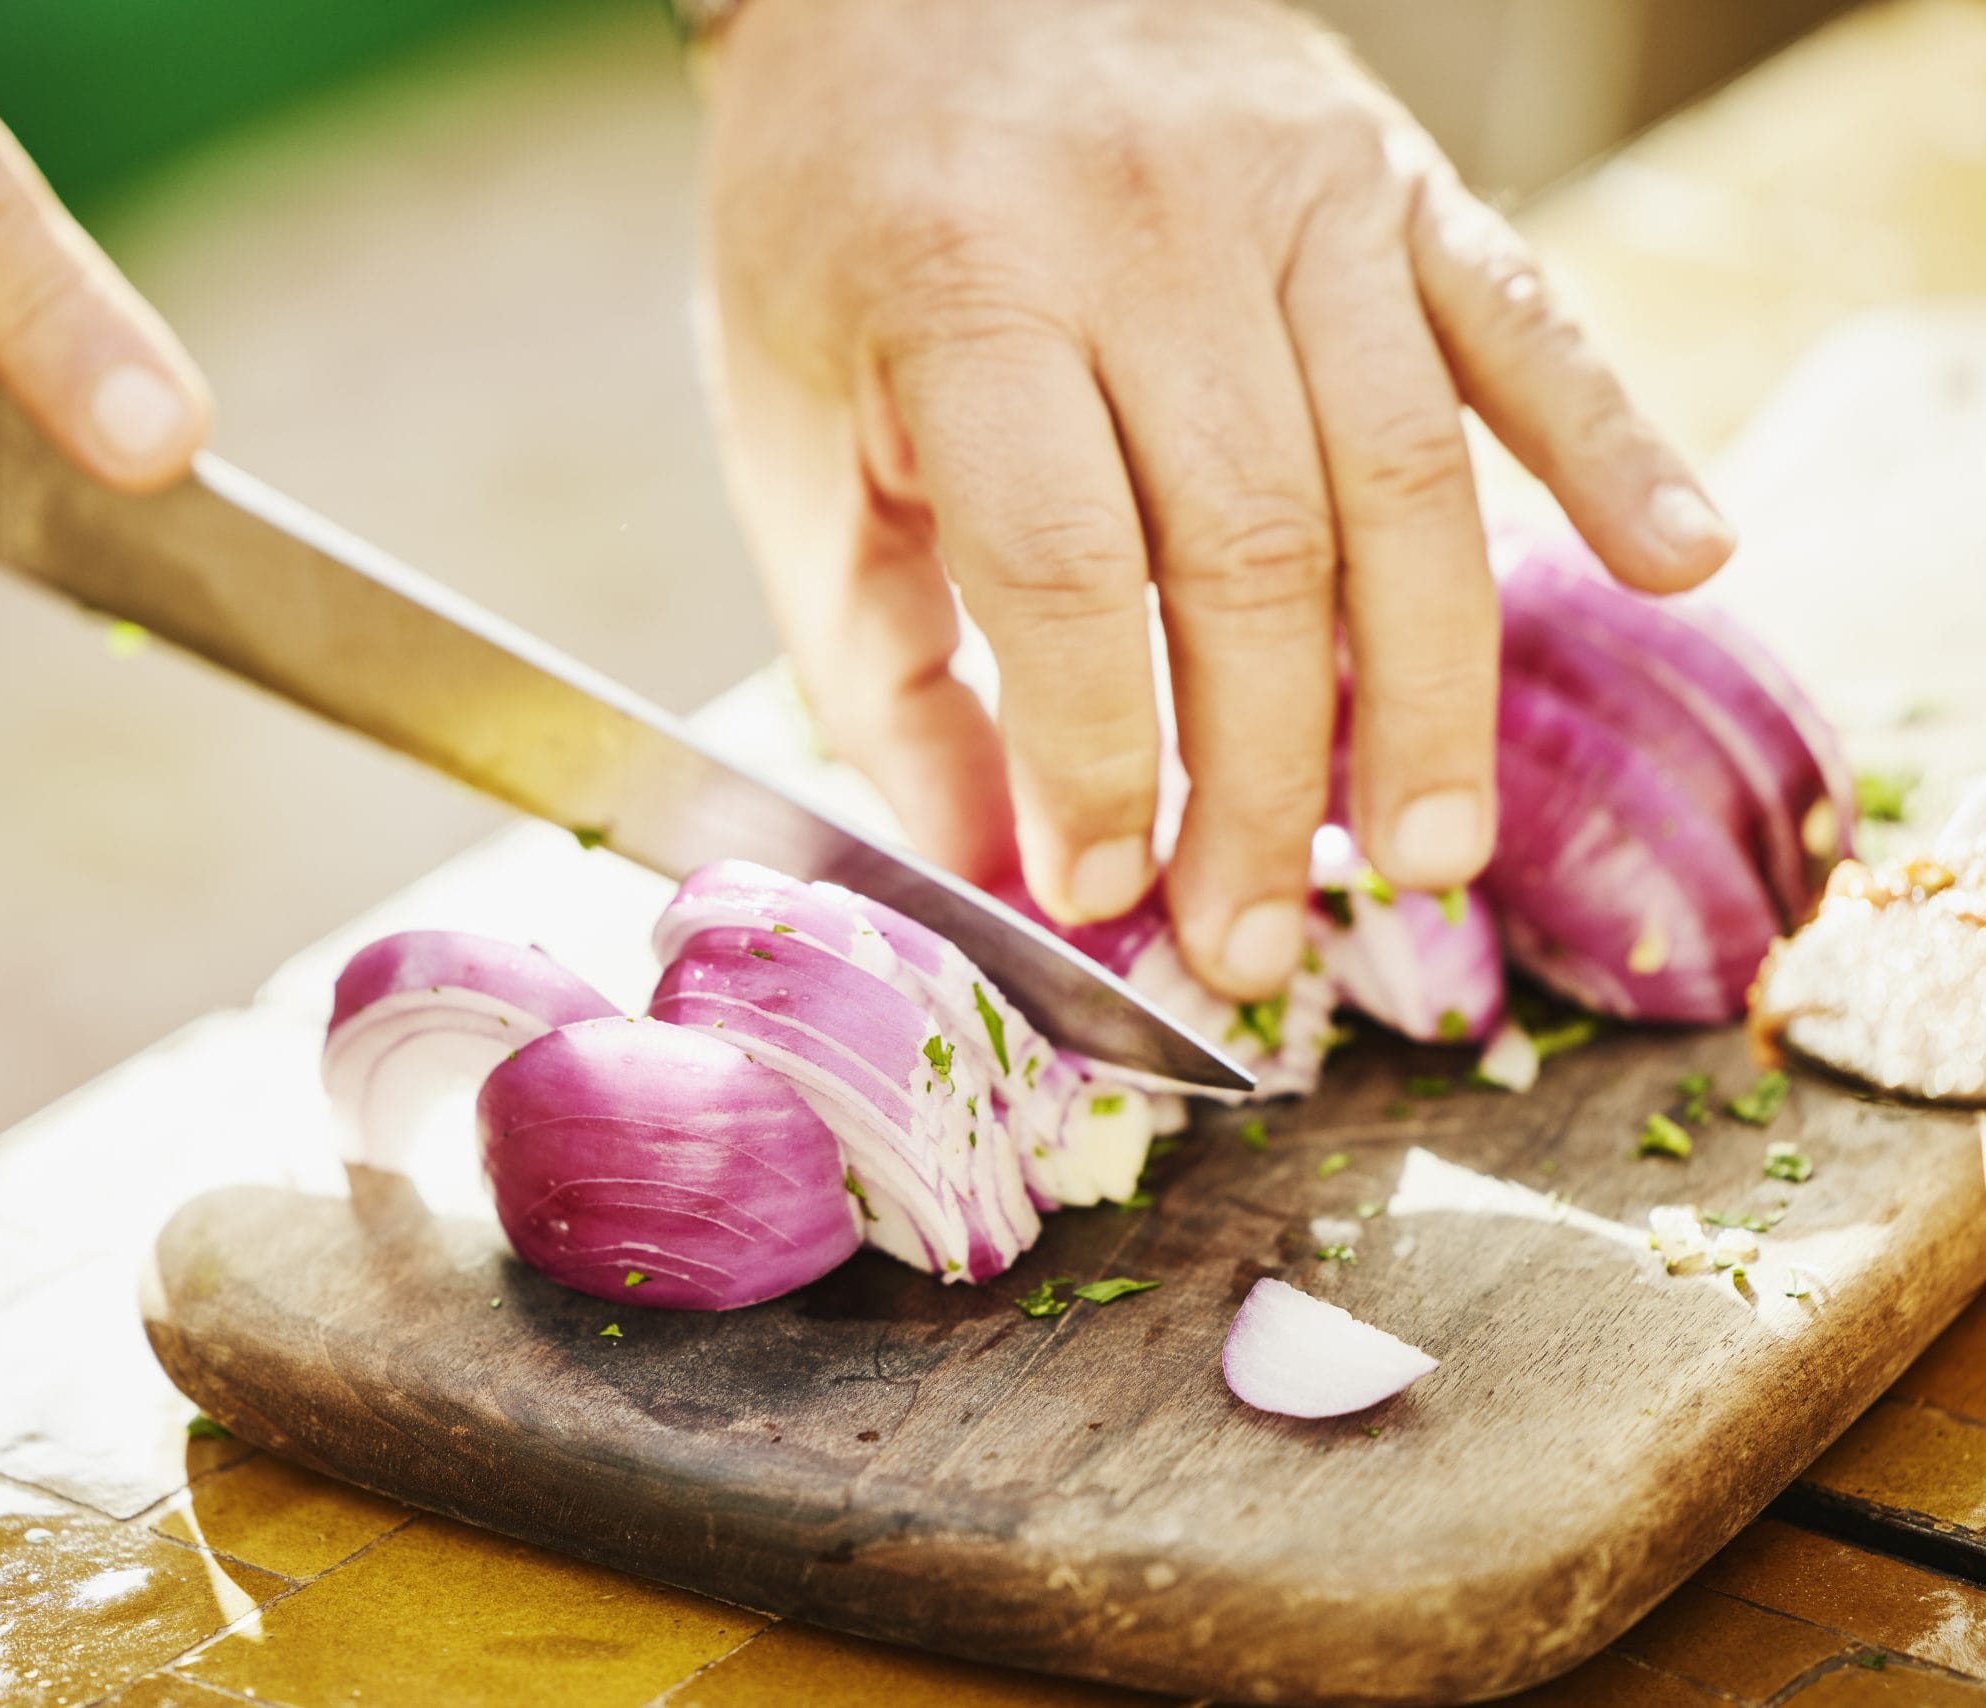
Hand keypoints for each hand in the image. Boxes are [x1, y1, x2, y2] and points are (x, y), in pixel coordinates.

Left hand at [699, 0, 1733, 996]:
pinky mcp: (1390, 172)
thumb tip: (988, 864)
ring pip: (1402, 473)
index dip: (1096, 756)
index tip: (1105, 891)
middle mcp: (1147, 229)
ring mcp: (1292, 190)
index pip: (1061, 568)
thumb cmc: (835, 222)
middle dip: (1265, 778)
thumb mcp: (785, 433)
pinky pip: (1523, 318)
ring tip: (1434, 849)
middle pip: (1251, 550)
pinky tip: (1680, 562)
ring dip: (1431, 688)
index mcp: (964, 290)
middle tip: (1264, 936)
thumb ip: (874, 658)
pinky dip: (1614, 443)